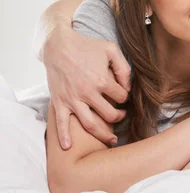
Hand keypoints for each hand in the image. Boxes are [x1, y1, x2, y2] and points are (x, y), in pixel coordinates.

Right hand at [43, 26, 130, 148]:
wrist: (59, 45)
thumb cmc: (87, 46)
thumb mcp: (111, 49)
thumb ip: (123, 67)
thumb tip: (128, 87)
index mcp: (102, 80)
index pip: (121, 97)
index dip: (124, 97)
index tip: (122, 96)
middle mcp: (88, 93)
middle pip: (110, 115)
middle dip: (119, 117)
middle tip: (121, 116)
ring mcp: (73, 99)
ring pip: (90, 124)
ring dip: (102, 135)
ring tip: (111, 140)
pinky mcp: (59, 102)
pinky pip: (61, 123)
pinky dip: (64, 136)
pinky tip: (68, 147)